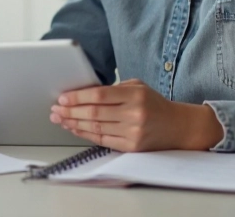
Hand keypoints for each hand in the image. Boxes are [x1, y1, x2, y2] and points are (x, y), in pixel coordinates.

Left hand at [49, 79, 223, 151]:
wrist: (179, 127)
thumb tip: (83, 92)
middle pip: (94, 113)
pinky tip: (74, 129)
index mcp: (135, 95)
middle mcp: (134, 114)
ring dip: (73, 123)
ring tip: (60, 119)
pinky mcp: (132, 147)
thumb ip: (113, 89)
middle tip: (55, 109)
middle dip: (70, 111)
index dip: (77, 97)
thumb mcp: (138, 87)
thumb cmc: (155, 104)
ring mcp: (133, 132)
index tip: (62, 97)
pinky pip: (102, 140)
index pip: (99, 95)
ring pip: (95, 128)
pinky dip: (85, 134)